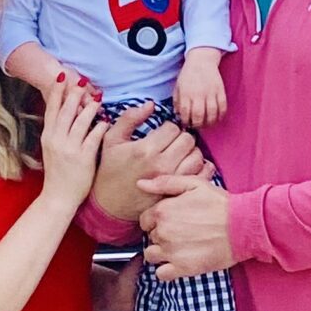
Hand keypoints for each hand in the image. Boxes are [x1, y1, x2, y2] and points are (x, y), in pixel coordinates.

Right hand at [38, 75, 103, 213]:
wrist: (57, 197)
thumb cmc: (58, 173)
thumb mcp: (52, 149)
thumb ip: (58, 131)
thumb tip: (67, 113)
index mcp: (48, 136)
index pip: (52, 109)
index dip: (57, 92)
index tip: (63, 78)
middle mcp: (56, 140)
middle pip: (66, 111)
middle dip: (73, 94)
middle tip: (81, 81)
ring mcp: (69, 149)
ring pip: (80, 122)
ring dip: (90, 108)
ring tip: (97, 98)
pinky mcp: (83, 159)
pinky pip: (93, 138)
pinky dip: (100, 127)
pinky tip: (106, 121)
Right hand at [93, 105, 206, 220]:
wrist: (109, 206)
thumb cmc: (110, 171)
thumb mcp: (112, 140)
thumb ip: (130, 118)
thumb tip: (151, 104)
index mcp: (146, 149)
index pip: (173, 128)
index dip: (168, 128)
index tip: (160, 135)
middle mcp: (162, 165)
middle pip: (188, 140)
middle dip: (180, 139)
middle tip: (170, 145)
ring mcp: (172, 181)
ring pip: (197, 156)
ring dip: (190, 153)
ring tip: (177, 156)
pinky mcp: (178, 193)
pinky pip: (201, 175)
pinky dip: (198, 169)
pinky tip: (185, 168)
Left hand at [141, 172, 234, 280]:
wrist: (243, 226)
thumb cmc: (221, 204)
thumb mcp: (194, 184)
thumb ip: (165, 182)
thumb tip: (140, 184)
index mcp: (163, 211)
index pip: (145, 219)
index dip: (156, 220)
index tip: (171, 221)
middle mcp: (163, 232)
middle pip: (150, 237)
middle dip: (161, 235)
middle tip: (181, 233)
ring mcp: (171, 251)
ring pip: (151, 255)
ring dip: (161, 253)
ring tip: (179, 248)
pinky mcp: (182, 268)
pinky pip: (161, 274)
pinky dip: (166, 270)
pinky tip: (179, 262)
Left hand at [173, 51, 226, 129]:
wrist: (202, 60)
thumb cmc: (188, 75)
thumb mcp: (178, 87)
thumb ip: (177, 102)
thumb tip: (178, 115)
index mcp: (186, 93)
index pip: (185, 113)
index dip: (186, 122)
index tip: (186, 124)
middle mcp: (198, 94)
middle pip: (198, 116)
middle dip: (197, 125)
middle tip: (197, 126)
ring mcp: (211, 93)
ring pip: (212, 114)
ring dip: (209, 123)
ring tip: (207, 124)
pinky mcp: (220, 91)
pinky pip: (223, 107)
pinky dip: (221, 116)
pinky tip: (217, 118)